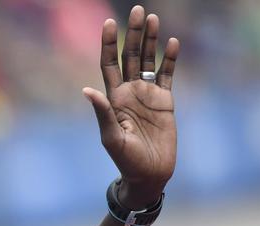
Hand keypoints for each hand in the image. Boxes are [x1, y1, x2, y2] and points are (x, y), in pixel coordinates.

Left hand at [83, 6, 178, 207]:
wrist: (149, 174)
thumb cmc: (126, 160)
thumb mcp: (112, 138)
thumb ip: (102, 113)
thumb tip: (88, 90)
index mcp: (113, 99)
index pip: (109, 64)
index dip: (108, 44)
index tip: (108, 23)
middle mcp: (129, 92)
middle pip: (130, 56)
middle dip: (133, 34)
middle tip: (137, 10)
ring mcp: (147, 95)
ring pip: (148, 61)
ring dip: (150, 41)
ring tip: (152, 18)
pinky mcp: (165, 102)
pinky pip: (168, 75)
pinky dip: (169, 60)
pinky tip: (171, 43)